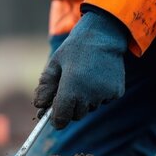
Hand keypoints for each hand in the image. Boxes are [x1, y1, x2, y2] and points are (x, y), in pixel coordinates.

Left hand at [34, 8, 128, 128]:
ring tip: (85, 78)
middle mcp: (89, 95)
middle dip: (71, 107)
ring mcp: (104, 94)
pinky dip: (99, 94)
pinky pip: (103, 101)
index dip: (56, 120)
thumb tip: (39, 106)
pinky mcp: (116, 92)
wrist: (104, 35)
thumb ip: (45, 87)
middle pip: (76, 115)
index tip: (54, 117)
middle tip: (70, 89)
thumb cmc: (75, 49)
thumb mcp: (54, 64)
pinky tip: (98, 77)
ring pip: (90, 108)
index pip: (61, 118)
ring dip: (85, 100)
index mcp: (71, 89)